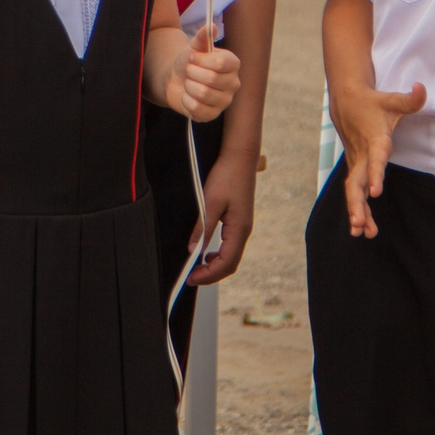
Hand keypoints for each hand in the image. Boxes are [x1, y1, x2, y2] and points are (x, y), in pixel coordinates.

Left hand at [168, 23, 240, 120]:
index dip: (200, 60)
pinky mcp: (212, 115)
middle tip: (190, 71)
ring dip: (189, 86)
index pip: (220, 63)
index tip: (193, 58)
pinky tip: (188, 96)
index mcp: (233, 64)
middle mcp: (233, 83)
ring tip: (189, 83)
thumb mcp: (194, 47)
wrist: (176, 79)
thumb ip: (202, 37)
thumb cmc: (189, 62)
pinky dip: (186, 100)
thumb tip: (211, 26)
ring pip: (202, 94)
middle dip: (192, 73)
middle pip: (210, 79)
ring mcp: (224, 101)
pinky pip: (196, 108)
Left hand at [187, 143, 258, 284]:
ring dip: (215, 266)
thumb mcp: (210, 202)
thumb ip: (203, 227)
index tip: (190, 278)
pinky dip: (219, 255)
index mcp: (239, 229)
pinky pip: (230, 246)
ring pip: (231, 256)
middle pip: (230, 264)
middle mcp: (244, 231)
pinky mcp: (239, 221)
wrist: (240, 156)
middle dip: (211, 274)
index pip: (226, 263)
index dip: (209, 275)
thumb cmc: (227, 175)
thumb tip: (193, 250)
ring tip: (197, 267)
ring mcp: (243, 226)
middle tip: (191, 277)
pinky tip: (206, 251)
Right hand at [333, 78, 425, 238]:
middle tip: (359, 224)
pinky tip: (363, 228)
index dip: (375, 175)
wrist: (346, 101)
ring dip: (357, 211)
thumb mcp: (392, 99)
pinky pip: (355, 192)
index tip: (376, 192)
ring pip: (354, 191)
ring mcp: (356, 163)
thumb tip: (422, 88)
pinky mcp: (355, 168)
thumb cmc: (373, 103)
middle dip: (357, 204)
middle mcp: (363, 155)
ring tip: (361, 233)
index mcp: (374, 140)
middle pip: (356, 183)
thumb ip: (410, 99)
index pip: (375, 159)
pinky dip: (358, 209)